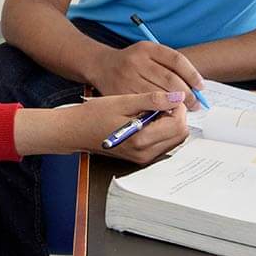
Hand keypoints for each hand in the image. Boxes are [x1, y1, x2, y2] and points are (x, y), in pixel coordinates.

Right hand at [70, 91, 189, 164]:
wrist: (75, 131)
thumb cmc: (94, 115)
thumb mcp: (123, 101)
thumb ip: (152, 100)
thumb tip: (177, 97)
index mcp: (141, 140)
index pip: (178, 125)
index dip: (177, 107)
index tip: (167, 96)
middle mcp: (145, 154)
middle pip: (180, 135)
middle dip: (176, 116)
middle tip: (160, 102)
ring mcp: (144, 158)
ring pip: (174, 140)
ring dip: (170, 123)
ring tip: (151, 110)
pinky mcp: (142, 157)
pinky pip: (163, 143)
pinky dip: (162, 130)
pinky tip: (147, 119)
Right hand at [90, 42, 205, 109]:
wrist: (101, 67)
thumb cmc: (131, 61)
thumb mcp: (149, 53)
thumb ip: (170, 65)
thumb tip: (196, 85)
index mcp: (146, 48)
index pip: (176, 59)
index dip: (192, 74)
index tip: (200, 86)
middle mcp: (136, 62)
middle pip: (170, 79)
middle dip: (186, 94)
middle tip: (195, 103)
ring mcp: (127, 78)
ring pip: (159, 96)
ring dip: (175, 105)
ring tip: (184, 111)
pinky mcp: (120, 95)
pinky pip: (145, 107)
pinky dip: (158, 113)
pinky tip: (166, 115)